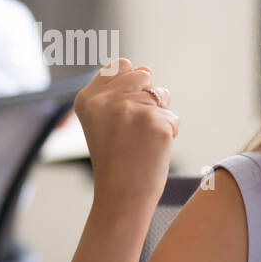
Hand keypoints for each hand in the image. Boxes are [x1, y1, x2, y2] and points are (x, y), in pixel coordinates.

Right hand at [73, 58, 178, 212]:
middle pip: (144, 75)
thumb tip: (146, 68)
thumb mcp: (105, 121)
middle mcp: (105, 100)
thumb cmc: (117, 159)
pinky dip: (169, 133)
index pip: (120, 65)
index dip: (131, 86)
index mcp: (87, 98)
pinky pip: (173, 117)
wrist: (122, 195)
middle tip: (134, 131)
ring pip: (162, 95)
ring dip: (160, 117)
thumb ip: (120, 91)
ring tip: (142, 141)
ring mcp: (129, 109)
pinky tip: (153, 150)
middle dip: (148, 99)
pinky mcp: (154, 122)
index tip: (123, 115)